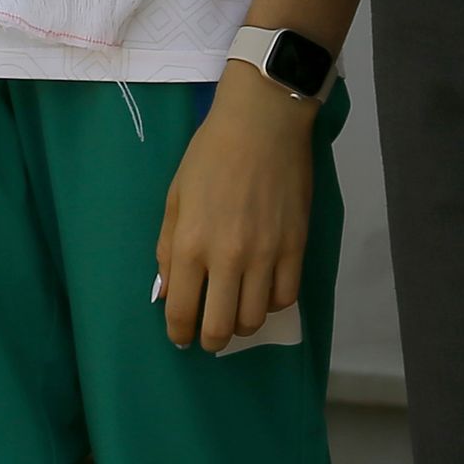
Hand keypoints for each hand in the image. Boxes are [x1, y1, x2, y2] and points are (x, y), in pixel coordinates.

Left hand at [155, 67, 315, 350]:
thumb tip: (169, 292)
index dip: (178, 333)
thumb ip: (168, 248)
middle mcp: (227, 258)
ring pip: (255, 319)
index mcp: (190, 245)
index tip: (180, 336)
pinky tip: (264, 291)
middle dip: (210, 340)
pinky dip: (273, 303)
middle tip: (208, 333)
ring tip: (236, 311)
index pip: (181, 312)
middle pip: (220, 328)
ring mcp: (266, 255)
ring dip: (242, 324)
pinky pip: (286, 298)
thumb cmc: (211, 154)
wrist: (263, 123)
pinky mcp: (295, 247)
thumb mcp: (175, 197)